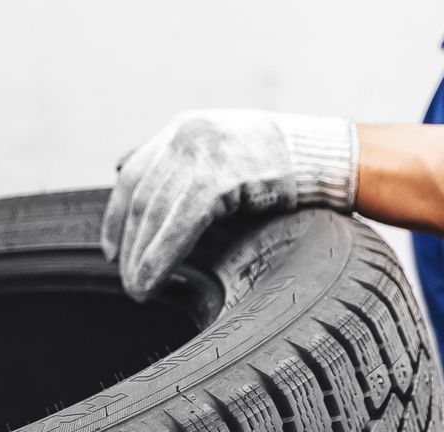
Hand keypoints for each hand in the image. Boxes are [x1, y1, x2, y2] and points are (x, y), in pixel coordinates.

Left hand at [103, 110, 357, 299]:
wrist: (332, 160)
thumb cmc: (280, 170)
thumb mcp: (221, 158)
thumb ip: (179, 168)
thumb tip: (121, 168)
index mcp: (185, 128)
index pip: (135, 175)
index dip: (116, 217)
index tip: (111, 252)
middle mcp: (189, 133)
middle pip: (141, 196)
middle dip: (128, 243)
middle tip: (126, 280)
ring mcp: (206, 150)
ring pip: (156, 212)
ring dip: (141, 257)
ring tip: (137, 290)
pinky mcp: (224, 174)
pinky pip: (180, 223)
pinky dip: (160, 257)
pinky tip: (150, 282)